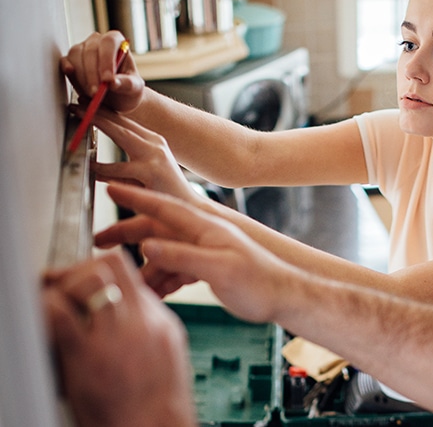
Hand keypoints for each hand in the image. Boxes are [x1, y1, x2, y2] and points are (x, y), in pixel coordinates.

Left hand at [42, 251, 195, 426]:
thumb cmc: (159, 403)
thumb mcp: (166, 353)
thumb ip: (146, 324)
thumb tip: (123, 305)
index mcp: (158, 320)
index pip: (130, 271)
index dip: (99, 269)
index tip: (82, 279)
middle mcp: (140, 321)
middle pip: (109, 265)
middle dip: (80, 270)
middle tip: (62, 287)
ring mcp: (115, 336)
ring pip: (88, 279)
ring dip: (64, 286)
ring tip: (53, 305)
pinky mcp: (88, 356)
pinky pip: (58, 313)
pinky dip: (46, 309)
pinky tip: (45, 324)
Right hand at [60, 31, 144, 113]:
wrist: (116, 97)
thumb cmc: (126, 88)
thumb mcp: (133, 88)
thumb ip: (126, 84)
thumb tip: (112, 82)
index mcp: (116, 41)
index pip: (109, 43)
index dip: (107, 60)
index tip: (107, 79)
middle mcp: (97, 41)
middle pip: (90, 50)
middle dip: (93, 73)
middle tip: (97, 92)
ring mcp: (82, 49)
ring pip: (76, 55)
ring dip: (82, 76)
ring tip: (92, 93)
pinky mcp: (70, 60)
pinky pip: (65, 61)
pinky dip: (67, 68)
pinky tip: (70, 73)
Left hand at [76, 106, 199, 202]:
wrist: (192, 209)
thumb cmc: (166, 193)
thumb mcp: (144, 174)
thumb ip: (121, 168)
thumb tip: (94, 166)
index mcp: (154, 142)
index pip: (126, 122)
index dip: (105, 112)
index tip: (86, 103)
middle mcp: (156, 145)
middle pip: (122, 123)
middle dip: (98, 111)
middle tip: (77, 103)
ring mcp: (155, 157)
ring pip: (122, 135)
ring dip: (98, 123)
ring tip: (79, 118)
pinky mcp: (151, 172)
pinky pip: (119, 168)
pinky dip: (102, 166)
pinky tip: (89, 165)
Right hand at [98, 183, 291, 322]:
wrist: (284, 297)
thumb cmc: (259, 281)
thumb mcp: (219, 268)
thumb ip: (182, 256)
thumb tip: (147, 246)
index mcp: (205, 228)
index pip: (164, 208)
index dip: (136, 198)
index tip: (110, 186)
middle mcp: (202, 236)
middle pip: (157, 231)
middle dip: (128, 236)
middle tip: (99, 241)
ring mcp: (204, 252)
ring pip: (164, 256)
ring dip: (147, 270)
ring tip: (130, 286)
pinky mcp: (207, 270)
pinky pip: (176, 272)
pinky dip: (163, 283)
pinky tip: (154, 296)